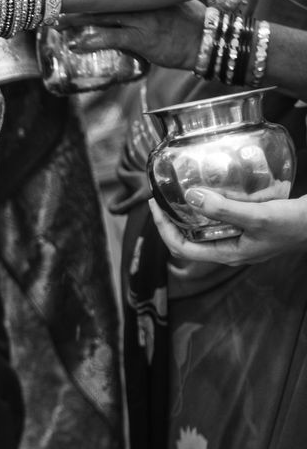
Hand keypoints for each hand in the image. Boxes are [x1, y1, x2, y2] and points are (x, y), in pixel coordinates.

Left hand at [63, 1, 205, 70]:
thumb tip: (123, 17)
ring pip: (102, 16)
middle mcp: (142, 1)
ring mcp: (142, 18)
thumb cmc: (187, 27)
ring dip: (77, 21)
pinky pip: (112, 37)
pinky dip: (92, 41)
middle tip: (54, 6)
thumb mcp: (165, 9)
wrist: (208, 42)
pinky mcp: (143, 38)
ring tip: (58, 25)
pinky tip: (75, 46)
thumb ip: (143, 8)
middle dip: (77, 3)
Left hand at [149, 190, 306, 264]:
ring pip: (202, 231)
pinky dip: (207, 210)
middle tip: (160, 200)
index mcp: (226, 254)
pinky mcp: (246, 230)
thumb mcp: (257, 216)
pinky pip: (218, 222)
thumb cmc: (294, 225)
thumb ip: (223, 209)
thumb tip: (191, 198)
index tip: (155, 206)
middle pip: (187, 240)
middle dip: (170, 222)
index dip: (163, 229)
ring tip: (177, 196)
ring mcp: (237, 242)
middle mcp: (229, 250)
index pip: (181, 247)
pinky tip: (207, 194)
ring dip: (187, 216)